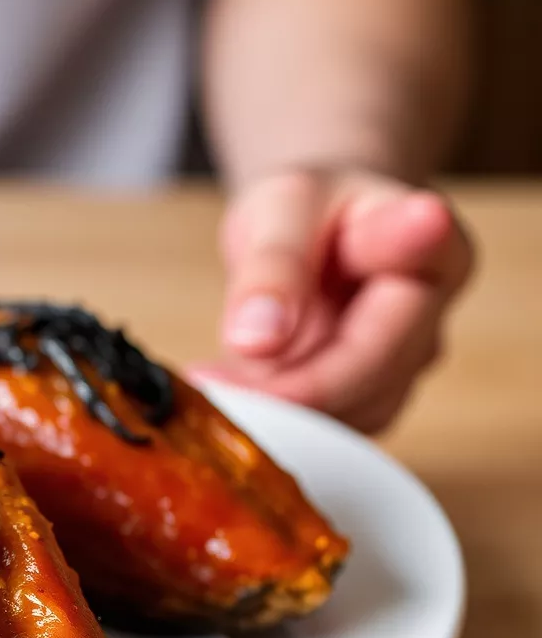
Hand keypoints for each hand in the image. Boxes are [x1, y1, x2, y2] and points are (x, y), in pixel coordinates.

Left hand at [193, 168, 473, 432]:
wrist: (313, 237)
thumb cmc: (306, 212)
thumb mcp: (280, 210)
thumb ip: (274, 267)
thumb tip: (258, 339)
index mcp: (432, 246)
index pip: (420, 251)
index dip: (407, 248)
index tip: (421, 217)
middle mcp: (430, 316)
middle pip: (372, 367)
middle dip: (289, 386)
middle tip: (208, 384)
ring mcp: (402, 369)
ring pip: (345, 412)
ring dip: (272, 408)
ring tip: (206, 385)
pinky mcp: (367, 402)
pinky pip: (322, 428)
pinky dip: (270, 418)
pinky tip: (224, 397)